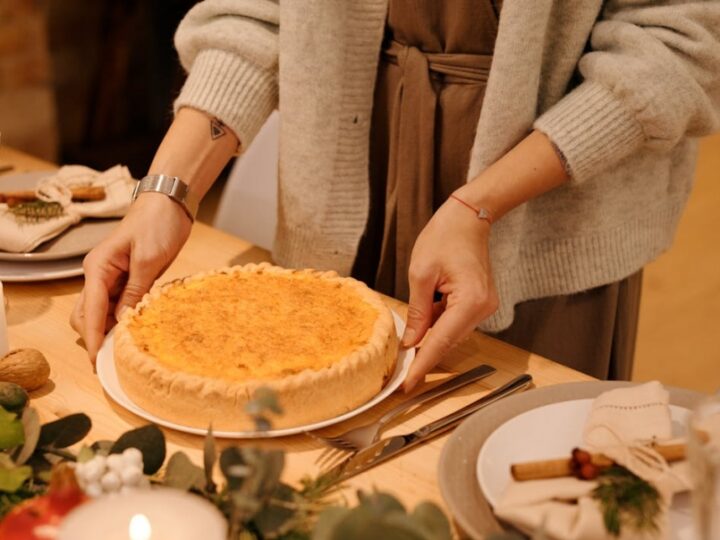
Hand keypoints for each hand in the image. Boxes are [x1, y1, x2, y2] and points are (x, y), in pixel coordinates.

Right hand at [70, 194, 191, 363]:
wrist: (169, 203)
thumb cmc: (157, 224)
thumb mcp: (148, 259)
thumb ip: (134, 291)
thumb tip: (121, 321)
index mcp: (98, 268)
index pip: (90, 311)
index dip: (93, 338)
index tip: (96, 362)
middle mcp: (99, 274)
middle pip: (87, 315)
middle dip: (95, 337)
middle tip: (112, 361)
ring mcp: (112, 277)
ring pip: (101, 312)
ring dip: (108, 330)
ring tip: (124, 350)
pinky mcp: (128, 278)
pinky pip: (118, 304)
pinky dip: (122, 319)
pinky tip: (134, 330)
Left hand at [401, 197, 497, 391]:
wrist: (468, 217)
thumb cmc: (445, 236)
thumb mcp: (421, 274)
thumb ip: (418, 312)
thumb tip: (412, 343)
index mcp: (470, 301)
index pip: (441, 342)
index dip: (422, 365)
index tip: (407, 385)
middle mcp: (482, 308)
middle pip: (448, 340)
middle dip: (423, 352)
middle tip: (400, 366)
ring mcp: (484, 307)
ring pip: (451, 333)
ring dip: (430, 335)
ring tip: (411, 327)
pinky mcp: (480, 303)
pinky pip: (455, 322)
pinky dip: (438, 323)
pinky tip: (426, 313)